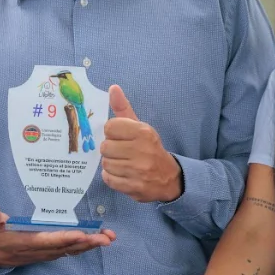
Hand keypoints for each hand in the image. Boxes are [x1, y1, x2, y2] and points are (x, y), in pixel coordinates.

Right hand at [0, 204, 115, 268]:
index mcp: (30, 242)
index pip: (50, 241)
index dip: (66, 239)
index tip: (82, 234)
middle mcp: (43, 250)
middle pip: (68, 247)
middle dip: (88, 243)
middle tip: (106, 238)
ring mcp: (50, 252)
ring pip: (73, 250)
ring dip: (91, 245)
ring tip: (109, 237)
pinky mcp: (53, 252)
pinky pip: (72, 250)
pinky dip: (86, 245)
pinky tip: (99, 239)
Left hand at [101, 85, 182, 202]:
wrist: (169, 178)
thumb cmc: (149, 149)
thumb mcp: (140, 127)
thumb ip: (123, 108)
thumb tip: (112, 88)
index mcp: (143, 132)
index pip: (110, 127)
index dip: (112, 133)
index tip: (121, 137)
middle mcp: (142, 150)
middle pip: (105, 146)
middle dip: (111, 150)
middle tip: (122, 152)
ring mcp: (138, 170)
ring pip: (105, 163)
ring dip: (111, 164)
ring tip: (123, 164)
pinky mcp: (134, 187)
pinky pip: (108, 179)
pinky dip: (112, 177)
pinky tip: (122, 174)